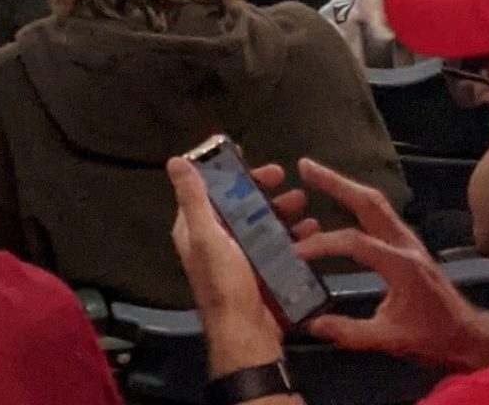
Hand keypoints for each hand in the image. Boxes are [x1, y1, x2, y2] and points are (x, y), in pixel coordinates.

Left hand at [167, 156, 285, 374]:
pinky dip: (294, 234)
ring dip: (281, 209)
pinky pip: (279, 245)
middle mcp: (216, 239)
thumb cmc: (224, 283)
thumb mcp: (206, 236)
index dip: (224, 171)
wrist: (248, 333)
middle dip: (259, 188)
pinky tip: (312, 229)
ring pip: (262, 222)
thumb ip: (193, 199)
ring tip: (302, 202)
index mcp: (196, 228)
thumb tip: (175, 161)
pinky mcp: (263, 270)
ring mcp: (241, 255)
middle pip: (238, 203)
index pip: (207, 189)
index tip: (246, 155)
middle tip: (282, 176)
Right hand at [291, 157, 488, 374]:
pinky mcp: (409, 244)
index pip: (355, 242)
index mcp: (402, 265)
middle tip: (304, 166)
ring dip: (345, 185)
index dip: (322, 244)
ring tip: (315, 173)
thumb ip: (351, 332)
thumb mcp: (391, 340)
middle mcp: (406, 245)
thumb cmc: (432, 336)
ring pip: (376, 203)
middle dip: (335, 183)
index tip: (295, 251)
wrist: (468, 335)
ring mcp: (410, 241)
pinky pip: (380, 212)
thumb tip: (312, 324)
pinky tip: (341, 197)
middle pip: (369, 203)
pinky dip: (356, 199)